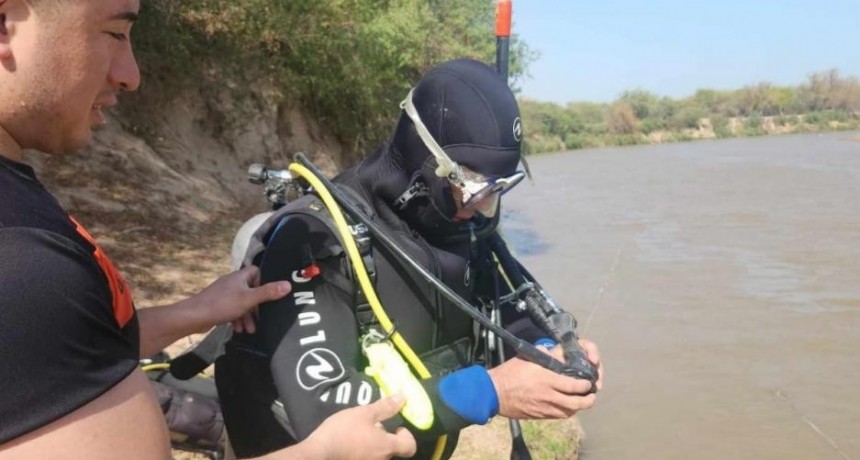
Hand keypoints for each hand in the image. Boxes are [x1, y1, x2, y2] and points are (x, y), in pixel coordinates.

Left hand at [184, 266, 290, 333]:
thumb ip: (268, 292)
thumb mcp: (249, 299)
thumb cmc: (222, 304)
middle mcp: (232, 283)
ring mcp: (224, 294)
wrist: (194, 317)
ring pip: (242, 303)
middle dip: (257, 306)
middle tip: (262, 318)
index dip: (264, 282)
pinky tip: (238, 330)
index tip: (269, 295)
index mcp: (239, 277)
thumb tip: (288, 284)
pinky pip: (233, 310)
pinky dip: (237, 319)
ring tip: (250, 330)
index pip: (256, 272)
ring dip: (247, 316)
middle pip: (251, 291)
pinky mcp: (218, 305)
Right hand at [300, 395, 416, 459]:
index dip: (406, 436)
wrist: (319, 453)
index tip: (396, 427)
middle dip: (384, 438)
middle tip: (370, 428)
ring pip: (377, 455)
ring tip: (357, 435)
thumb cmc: (343, 431)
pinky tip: (349, 445)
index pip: (409, 446)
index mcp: (387, 446)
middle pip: (391, 450)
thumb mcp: (364, 413)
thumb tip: (403, 399)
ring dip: (372, 446)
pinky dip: (361, 452)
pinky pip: (365, 458)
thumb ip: (384, 408)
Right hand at [488, 339, 601, 419]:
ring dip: (578, 407)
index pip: (574, 385)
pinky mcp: (539, 415)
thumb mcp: (527, 358)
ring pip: (569, 412)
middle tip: (591, 395)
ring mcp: (544, 408)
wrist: (494, 393)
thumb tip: (551, 349)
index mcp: (547, 379)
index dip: (585, 385)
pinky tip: (566, 406)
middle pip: (576, 403)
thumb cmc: (509, 373)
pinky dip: (566, 411)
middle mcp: (549, 395)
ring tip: (581, 401)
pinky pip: (558, 416)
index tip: (588, 382)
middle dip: (588, 400)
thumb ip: (543, 354)